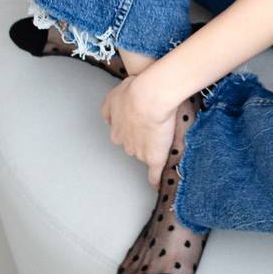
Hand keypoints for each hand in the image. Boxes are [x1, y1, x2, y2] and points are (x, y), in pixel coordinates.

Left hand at [100, 72, 179, 189]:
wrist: (150, 97)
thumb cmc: (136, 89)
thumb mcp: (116, 92)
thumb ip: (112, 104)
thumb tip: (109, 114)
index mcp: (114, 125)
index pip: (120, 132)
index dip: (131, 128)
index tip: (138, 124)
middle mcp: (123, 140)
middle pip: (130, 144)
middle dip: (139, 140)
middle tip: (152, 130)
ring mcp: (138, 150)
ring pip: (142, 154)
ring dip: (149, 152)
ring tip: (163, 145)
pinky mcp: (153, 158)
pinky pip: (153, 173)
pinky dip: (155, 179)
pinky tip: (157, 184)